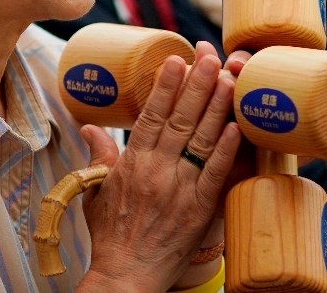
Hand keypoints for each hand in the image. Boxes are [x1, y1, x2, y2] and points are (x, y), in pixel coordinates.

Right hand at [78, 41, 240, 291]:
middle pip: (179, 118)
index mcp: (132, 163)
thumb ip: (99, 157)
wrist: (125, 275)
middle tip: (210, 55)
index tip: (176, 60)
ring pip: (200, 139)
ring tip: (229, 77)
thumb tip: (90, 127)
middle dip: (197, 84)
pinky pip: (215, 173)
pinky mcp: (198, 209)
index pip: (151, 115)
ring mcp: (179, 188)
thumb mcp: (96, 192)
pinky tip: (236, 125)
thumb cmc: (110, 237)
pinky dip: (225, 148)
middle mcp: (156, 170)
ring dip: (216, 106)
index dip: (165, 85)